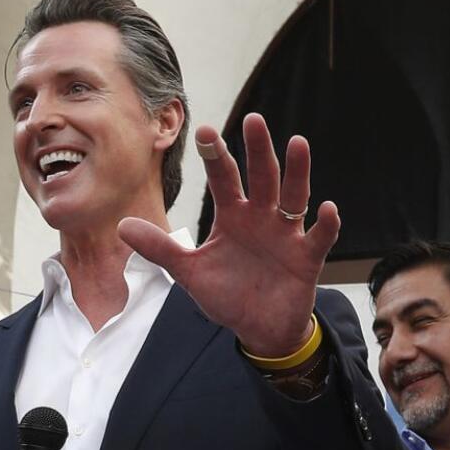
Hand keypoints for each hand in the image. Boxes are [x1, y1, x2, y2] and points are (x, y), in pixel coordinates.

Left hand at [119, 113, 339, 356]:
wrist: (259, 329)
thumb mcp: (190, 273)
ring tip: (297, 143)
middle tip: (253, 119)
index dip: (215, 156)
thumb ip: (160, 248)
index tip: (203, 130)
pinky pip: (319, 237)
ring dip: (297, 172)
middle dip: (257, 150)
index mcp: (233, 216)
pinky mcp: (307, 258)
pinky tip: (328, 208)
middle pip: (261, 177)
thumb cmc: (228, 295)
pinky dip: (325, 224)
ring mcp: (286, 235)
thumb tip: (122, 225)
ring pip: (294, 196)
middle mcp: (261, 217)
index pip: (224, 179)